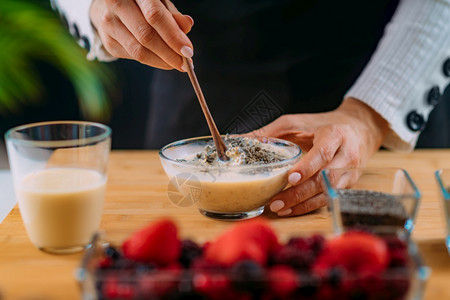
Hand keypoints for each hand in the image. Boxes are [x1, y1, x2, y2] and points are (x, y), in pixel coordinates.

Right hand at [90, 0, 193, 70]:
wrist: (107, 5)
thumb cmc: (140, 3)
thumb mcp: (158, 1)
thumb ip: (172, 14)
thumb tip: (187, 27)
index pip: (155, 16)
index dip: (173, 36)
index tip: (188, 51)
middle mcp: (116, 5)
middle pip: (146, 36)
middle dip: (169, 53)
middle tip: (185, 63)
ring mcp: (109, 24)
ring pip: (139, 51)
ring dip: (161, 61)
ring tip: (176, 63)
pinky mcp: (108, 42)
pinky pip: (133, 56)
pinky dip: (152, 61)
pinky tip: (161, 59)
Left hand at [252, 98, 388, 216]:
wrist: (358, 128)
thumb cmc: (321, 125)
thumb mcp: (296, 122)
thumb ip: (269, 132)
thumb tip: (238, 139)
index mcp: (335, 135)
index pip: (323, 153)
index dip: (307, 167)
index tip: (289, 178)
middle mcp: (347, 155)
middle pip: (325, 178)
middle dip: (300, 193)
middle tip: (276, 202)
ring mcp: (351, 172)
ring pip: (328, 193)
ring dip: (303, 204)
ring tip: (280, 208)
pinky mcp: (349, 184)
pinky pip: (329, 199)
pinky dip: (309, 206)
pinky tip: (292, 209)